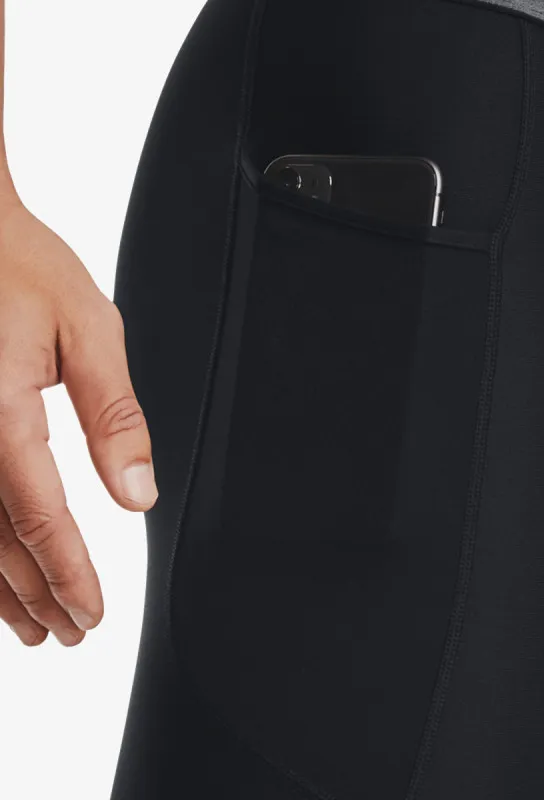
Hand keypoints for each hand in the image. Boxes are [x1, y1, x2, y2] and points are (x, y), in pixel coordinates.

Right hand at [0, 194, 156, 646]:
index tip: (92, 612)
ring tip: (33, 630)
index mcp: (0, 411)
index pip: (38, 516)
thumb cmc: (22, 268)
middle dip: (38, 594)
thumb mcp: (90, 331)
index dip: (68, 573)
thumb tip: (137, 495)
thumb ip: (115, 416)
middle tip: (72, 634)